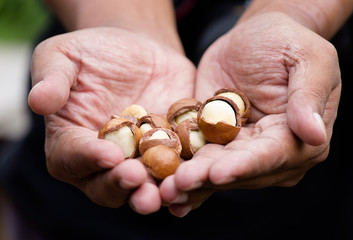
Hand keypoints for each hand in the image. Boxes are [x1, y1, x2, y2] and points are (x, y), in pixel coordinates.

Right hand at [28, 27, 195, 213]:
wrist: (140, 51)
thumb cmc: (95, 53)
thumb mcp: (65, 56)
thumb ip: (52, 78)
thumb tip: (38, 101)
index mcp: (71, 141)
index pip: (72, 157)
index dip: (88, 158)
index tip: (108, 155)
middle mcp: (104, 160)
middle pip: (107, 183)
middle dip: (121, 185)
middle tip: (136, 180)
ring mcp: (139, 160)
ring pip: (143, 185)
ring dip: (154, 192)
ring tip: (164, 193)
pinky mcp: (169, 153)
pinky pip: (176, 170)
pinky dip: (184, 177)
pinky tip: (194, 178)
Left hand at [160, 12, 340, 216]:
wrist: (254, 39)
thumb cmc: (285, 42)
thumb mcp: (309, 58)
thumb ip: (309, 96)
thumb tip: (315, 135)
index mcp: (300, 138)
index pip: (271, 156)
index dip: (243, 166)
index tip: (217, 173)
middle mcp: (272, 153)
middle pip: (238, 171)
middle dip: (207, 179)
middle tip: (176, 187)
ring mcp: (242, 151)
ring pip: (215, 171)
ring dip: (189, 182)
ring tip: (163, 191)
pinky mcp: (217, 143)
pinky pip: (199, 159)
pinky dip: (182, 171)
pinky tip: (163, 187)